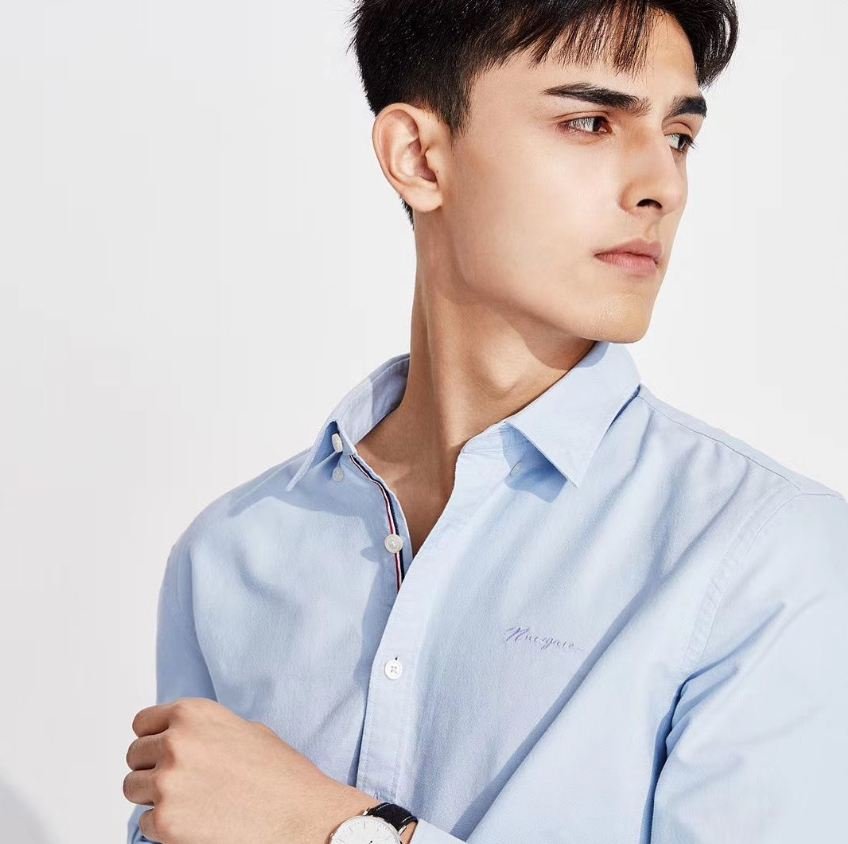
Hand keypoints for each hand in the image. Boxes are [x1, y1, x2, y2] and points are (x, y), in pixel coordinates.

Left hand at [123, 697, 373, 842]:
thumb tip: (183, 739)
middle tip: (180, 781)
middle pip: (134, 756)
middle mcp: (175, 743)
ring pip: (132, 788)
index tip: (162, 751)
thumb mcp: (245, 730)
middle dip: (152, 768)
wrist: (301, 815)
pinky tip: (196, 821)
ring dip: (153, 796)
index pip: (143, 723)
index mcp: (193, 714)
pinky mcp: (166, 821)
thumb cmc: (282, 775)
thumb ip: (205, 730)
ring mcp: (167, 783)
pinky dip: (164, 826)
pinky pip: (145, 823)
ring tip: (188, 802)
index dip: (154, 738)